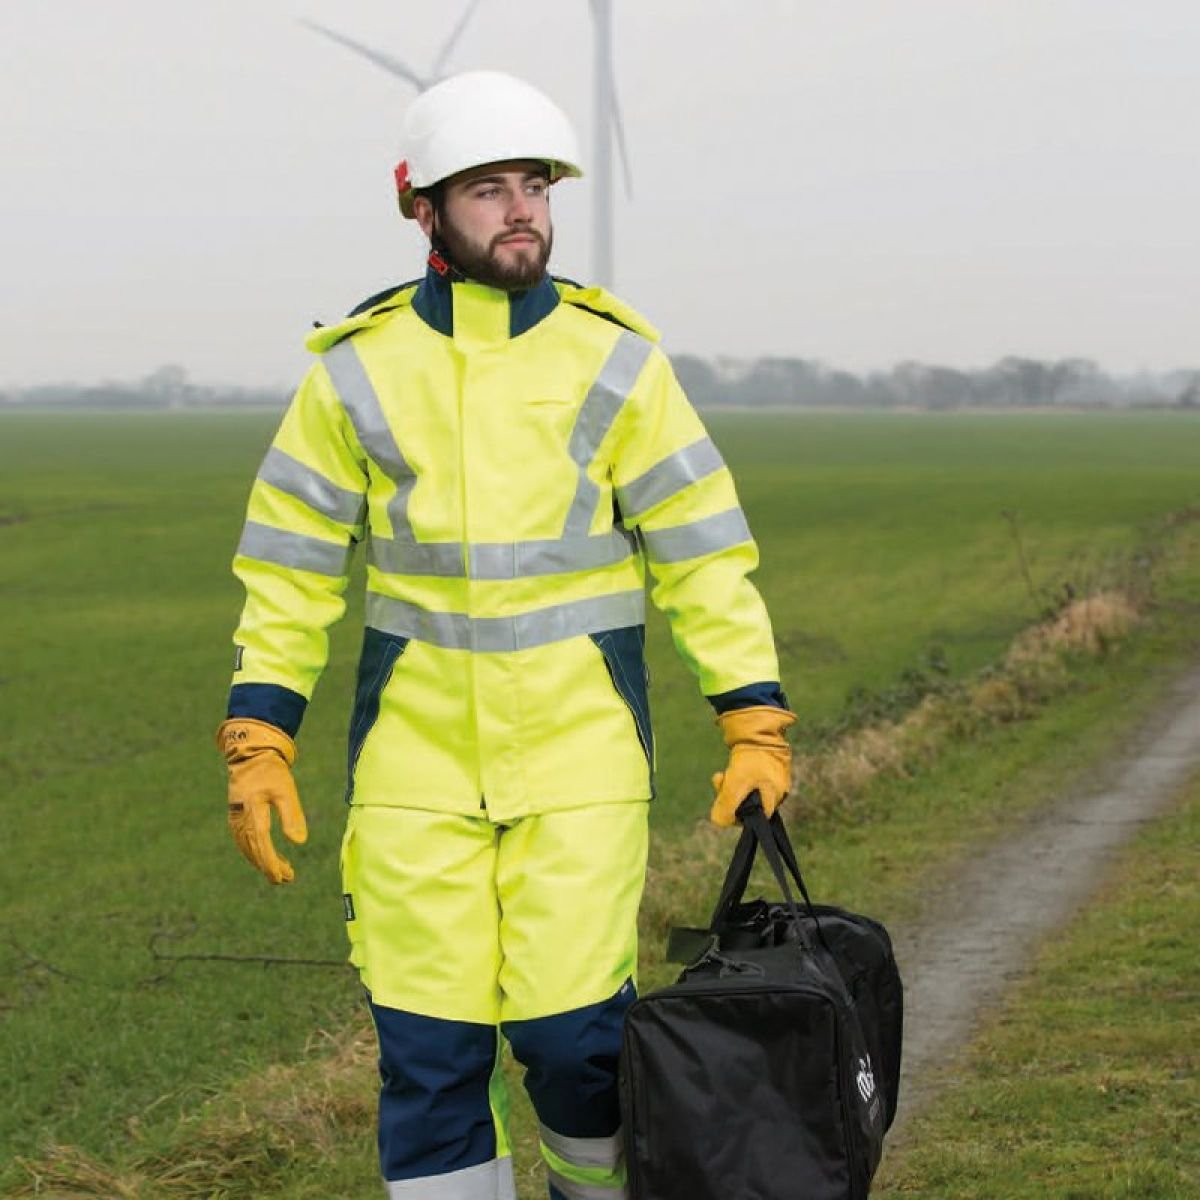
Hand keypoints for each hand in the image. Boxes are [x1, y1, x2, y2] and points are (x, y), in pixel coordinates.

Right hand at [216, 718, 307, 882]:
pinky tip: (267, 858)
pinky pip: (243, 841)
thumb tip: (299, 842)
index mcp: (252, 811)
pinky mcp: (236, 817)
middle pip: (253, 850)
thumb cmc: (272, 772)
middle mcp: (240, 818)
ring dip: (262, 862)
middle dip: (269, 867)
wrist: (252, 755)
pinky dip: (255, 852)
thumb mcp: (286, 791)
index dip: (271, 863)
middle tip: (287, 878)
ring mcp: (235, 818)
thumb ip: (292, 816)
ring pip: (247, 848)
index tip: (283, 877)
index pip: (261, 844)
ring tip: (282, 872)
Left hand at [710, 706, 796, 827]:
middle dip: (730, 795)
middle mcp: (778, 792)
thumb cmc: (751, 759)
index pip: (754, 820)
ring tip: (723, 773)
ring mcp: (773, 780)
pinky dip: (737, 775)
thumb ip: (727, 807)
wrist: (758, 728)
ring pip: (746, 791)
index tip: (725, 800)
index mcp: (775, 799)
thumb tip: (718, 822)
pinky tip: (731, 767)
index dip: (736, 814)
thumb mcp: (735, 784)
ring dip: (730, 784)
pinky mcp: (766, 769)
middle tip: (720, 780)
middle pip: (748, 805)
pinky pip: (748, 779)